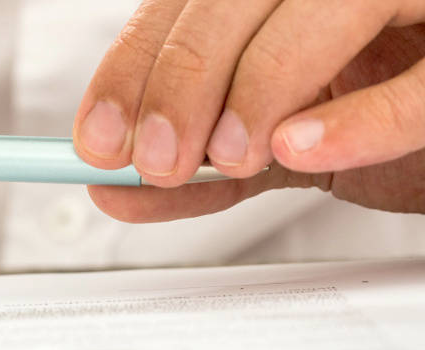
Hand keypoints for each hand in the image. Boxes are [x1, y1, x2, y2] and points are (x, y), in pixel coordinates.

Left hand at [72, 1, 424, 223]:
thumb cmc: (387, 115)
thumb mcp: (279, 145)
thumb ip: (204, 170)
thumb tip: (114, 189)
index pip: (194, 0)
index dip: (135, 65)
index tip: (99, 137)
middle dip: (184, 82)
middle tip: (156, 159)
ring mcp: (418, 5)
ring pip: (334, 3)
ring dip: (261, 84)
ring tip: (231, 153)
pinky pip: (419, 86)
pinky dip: (356, 118)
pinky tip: (298, 145)